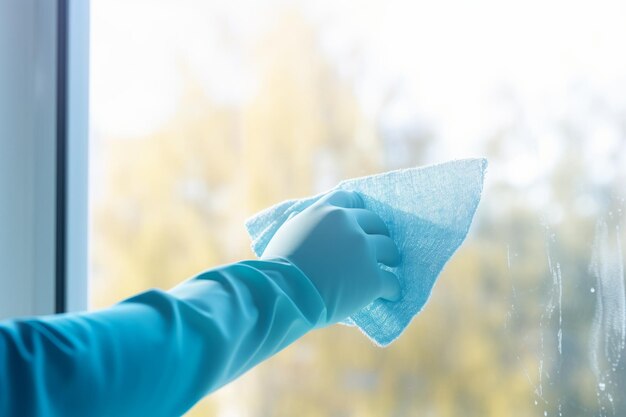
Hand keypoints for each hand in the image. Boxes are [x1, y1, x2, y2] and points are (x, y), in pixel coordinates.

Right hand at [262, 190, 400, 323]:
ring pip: (389, 249)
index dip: (360, 209)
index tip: (363, 221)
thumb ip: (302, 222)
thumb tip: (301, 218)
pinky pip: (392, 281)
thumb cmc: (277, 267)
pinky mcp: (373, 277)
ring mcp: (363, 250)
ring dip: (390, 259)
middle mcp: (348, 224)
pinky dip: (391, 289)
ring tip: (389, 268)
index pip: (351, 198)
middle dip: (379, 235)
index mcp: (326, 211)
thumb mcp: (286, 232)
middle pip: (376, 223)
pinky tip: (390, 295)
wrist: (283, 293)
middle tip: (381, 248)